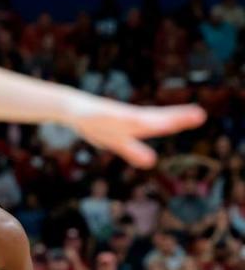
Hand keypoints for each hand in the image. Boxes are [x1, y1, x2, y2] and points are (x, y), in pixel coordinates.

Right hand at [64, 97, 205, 167]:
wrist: (70, 108)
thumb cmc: (94, 123)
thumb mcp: (116, 141)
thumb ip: (133, 150)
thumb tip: (150, 161)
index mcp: (133, 123)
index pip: (158, 121)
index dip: (177, 119)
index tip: (198, 115)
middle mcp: (125, 119)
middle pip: (152, 119)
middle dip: (173, 119)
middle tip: (198, 115)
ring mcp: (111, 117)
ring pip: (136, 119)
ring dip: (153, 121)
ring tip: (171, 123)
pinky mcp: (97, 115)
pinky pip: (112, 120)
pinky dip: (125, 121)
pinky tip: (136, 120)